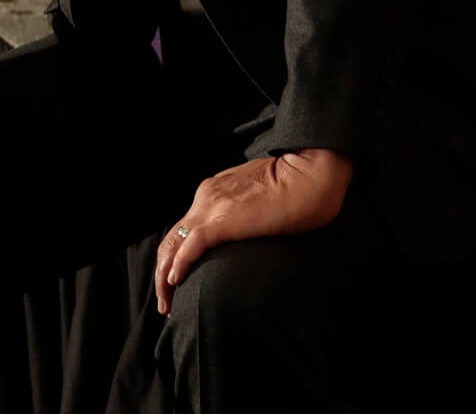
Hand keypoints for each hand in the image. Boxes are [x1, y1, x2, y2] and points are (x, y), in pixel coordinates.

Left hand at [154, 148, 351, 314]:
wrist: (312, 172)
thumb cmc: (298, 185)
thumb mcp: (261, 195)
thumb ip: (245, 211)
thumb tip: (247, 232)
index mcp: (216, 190)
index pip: (185, 228)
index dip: (176, 257)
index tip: (180, 281)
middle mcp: (207, 196)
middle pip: (171, 239)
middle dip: (162, 273)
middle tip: (167, 301)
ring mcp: (213, 207)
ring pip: (172, 244)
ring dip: (164, 277)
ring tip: (168, 303)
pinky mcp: (223, 220)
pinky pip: (189, 247)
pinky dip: (177, 266)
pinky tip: (176, 283)